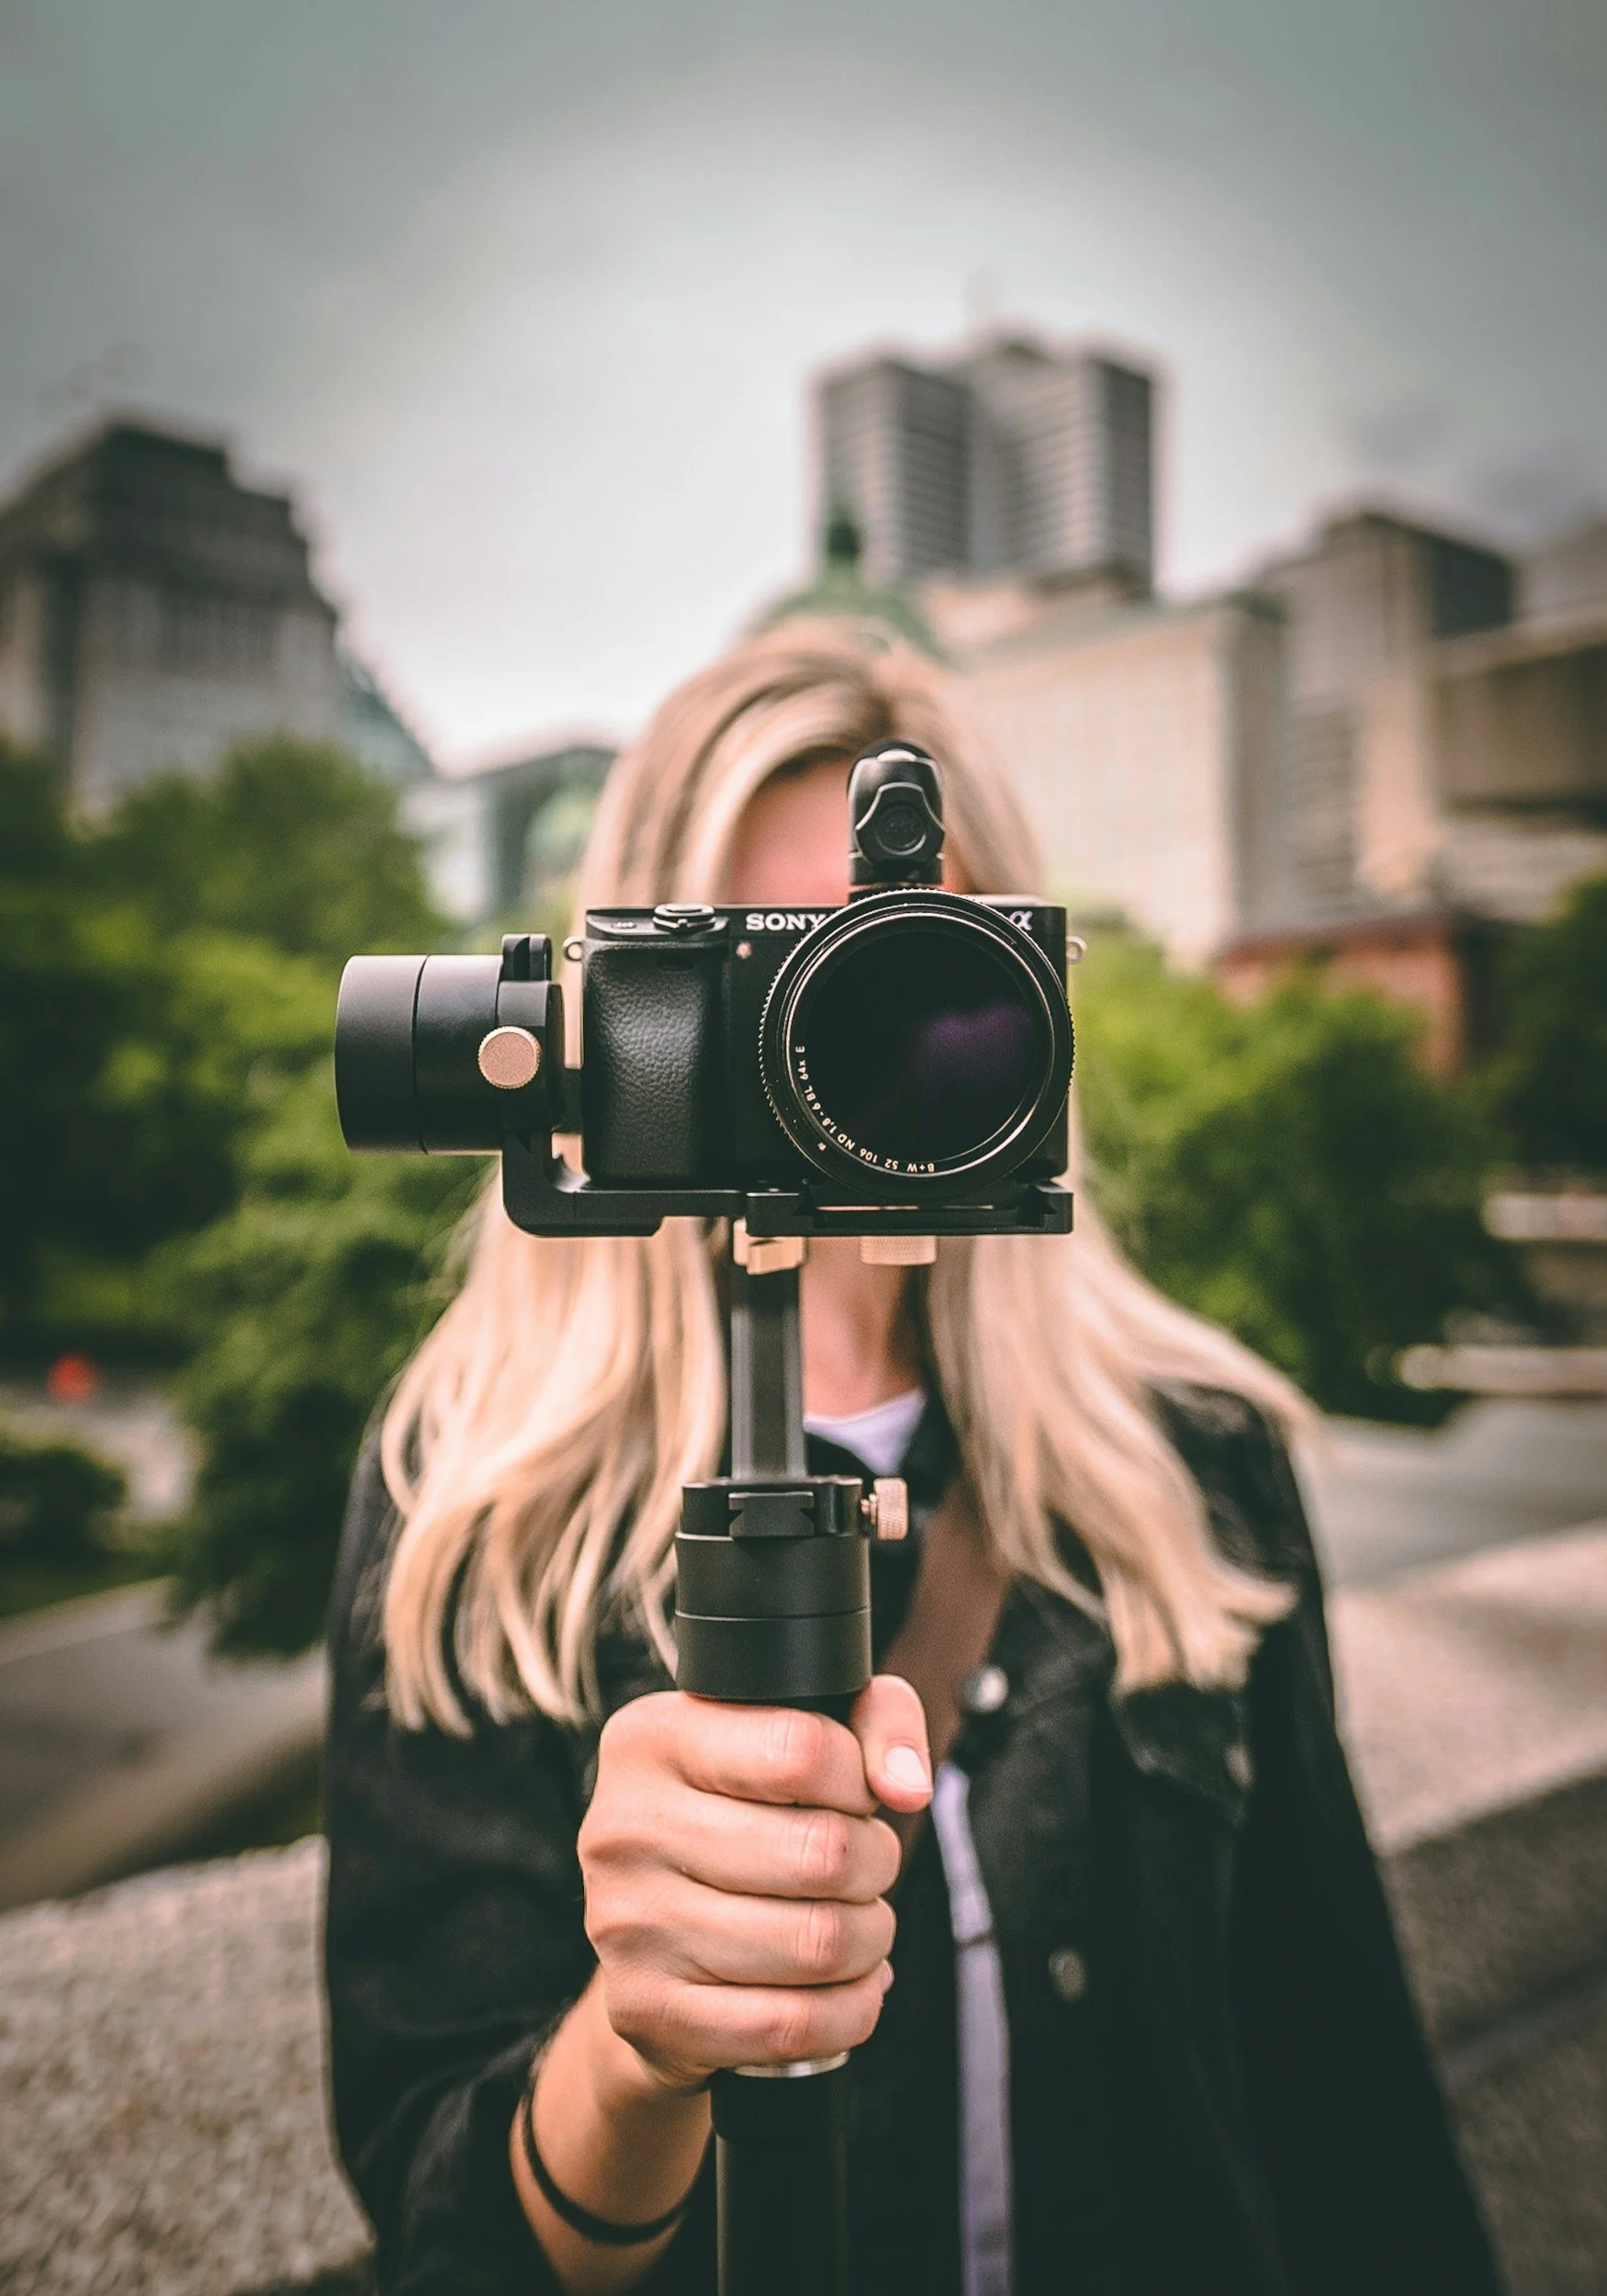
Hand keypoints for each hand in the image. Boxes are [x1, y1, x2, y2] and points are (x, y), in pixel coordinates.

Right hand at [577, 1676, 931, 2091]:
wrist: (645, 1938)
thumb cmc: (735, 1818)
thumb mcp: (790, 1733)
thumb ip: (873, 1719)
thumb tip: (909, 1787)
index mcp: (651, 1740)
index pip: (800, 1749)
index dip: (858, 1780)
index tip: (853, 1797)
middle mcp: (625, 1828)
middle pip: (824, 1853)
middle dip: (875, 1866)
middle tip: (863, 1869)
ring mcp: (630, 1925)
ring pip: (820, 1944)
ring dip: (869, 1939)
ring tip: (854, 1923)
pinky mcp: (648, 2010)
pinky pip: (795, 2025)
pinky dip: (850, 2009)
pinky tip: (843, 1986)